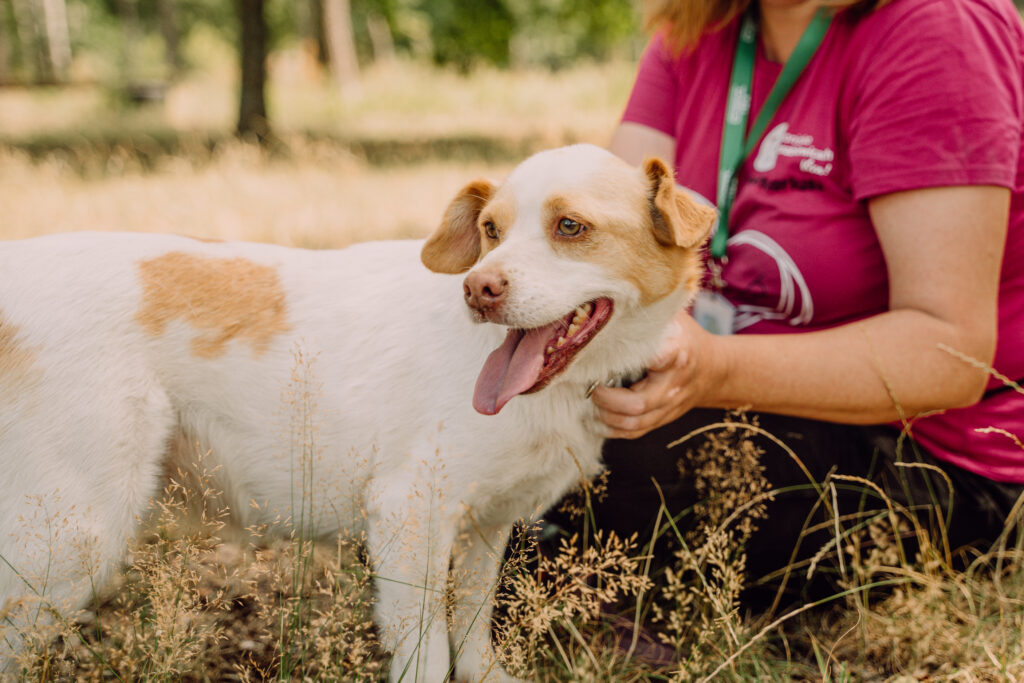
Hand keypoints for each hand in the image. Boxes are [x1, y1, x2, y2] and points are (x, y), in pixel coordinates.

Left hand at [591, 309, 718, 438]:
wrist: (713, 368)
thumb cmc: (682, 336)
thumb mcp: (670, 315)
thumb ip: (646, 309)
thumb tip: (610, 293)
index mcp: (675, 351)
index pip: (656, 358)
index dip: (630, 359)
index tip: (605, 353)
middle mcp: (672, 383)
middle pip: (638, 403)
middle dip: (606, 399)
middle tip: (590, 385)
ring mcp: (669, 405)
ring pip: (635, 423)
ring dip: (606, 417)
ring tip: (591, 402)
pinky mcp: (662, 419)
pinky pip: (636, 432)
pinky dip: (613, 429)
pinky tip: (596, 418)